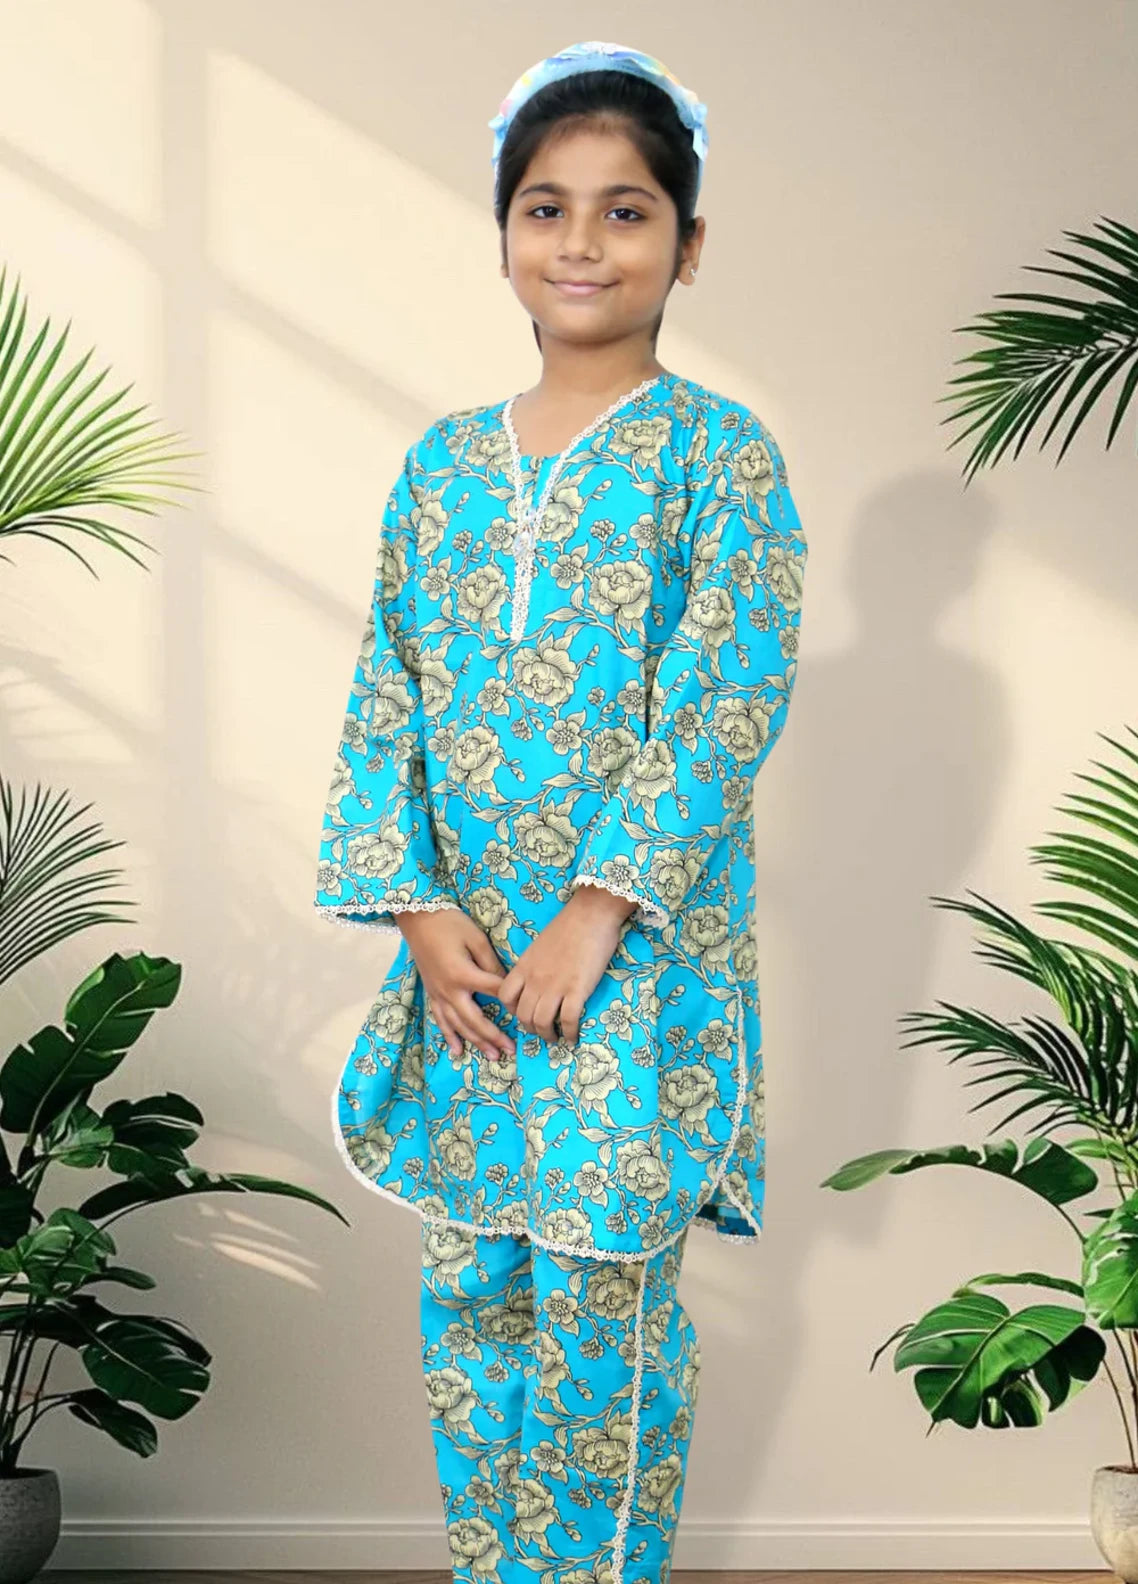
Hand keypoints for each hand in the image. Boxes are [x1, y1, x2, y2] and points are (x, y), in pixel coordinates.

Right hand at [396, 908, 515, 1062]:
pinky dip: (449, 1036)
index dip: (512, 1001)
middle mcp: (450, 990)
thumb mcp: (476, 938)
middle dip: (494, 1036)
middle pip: (475, 1019)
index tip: (528, 1011)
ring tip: (492, 1056)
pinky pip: (440, 1020)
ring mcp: (438, 995)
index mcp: (463, 975)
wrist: (417, 918)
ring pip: (458, 1025)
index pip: (494, 992)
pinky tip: (457, 1051)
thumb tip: (506, 983)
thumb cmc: (450, 923)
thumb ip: (491, 963)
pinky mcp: (431, 993)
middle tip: (511, 1050)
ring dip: (476, 1042)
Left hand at [497, 885, 635, 1043]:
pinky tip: (573, 1036)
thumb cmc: (568, 925)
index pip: (505, 996)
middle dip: (530, 1028)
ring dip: (548, 1035)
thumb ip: (535, 965)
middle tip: (542, 1031)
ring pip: (542, 1022)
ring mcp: (555, 986)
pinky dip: (570, 1033)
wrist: (590, 915)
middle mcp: (535, 979)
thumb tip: (538, 980)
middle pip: (523, 1015)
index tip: (524, 1013)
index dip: (512, 1010)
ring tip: (556, 1037)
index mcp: (524, 966)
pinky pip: (568, 1020)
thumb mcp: (540, 945)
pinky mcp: (577, 989)